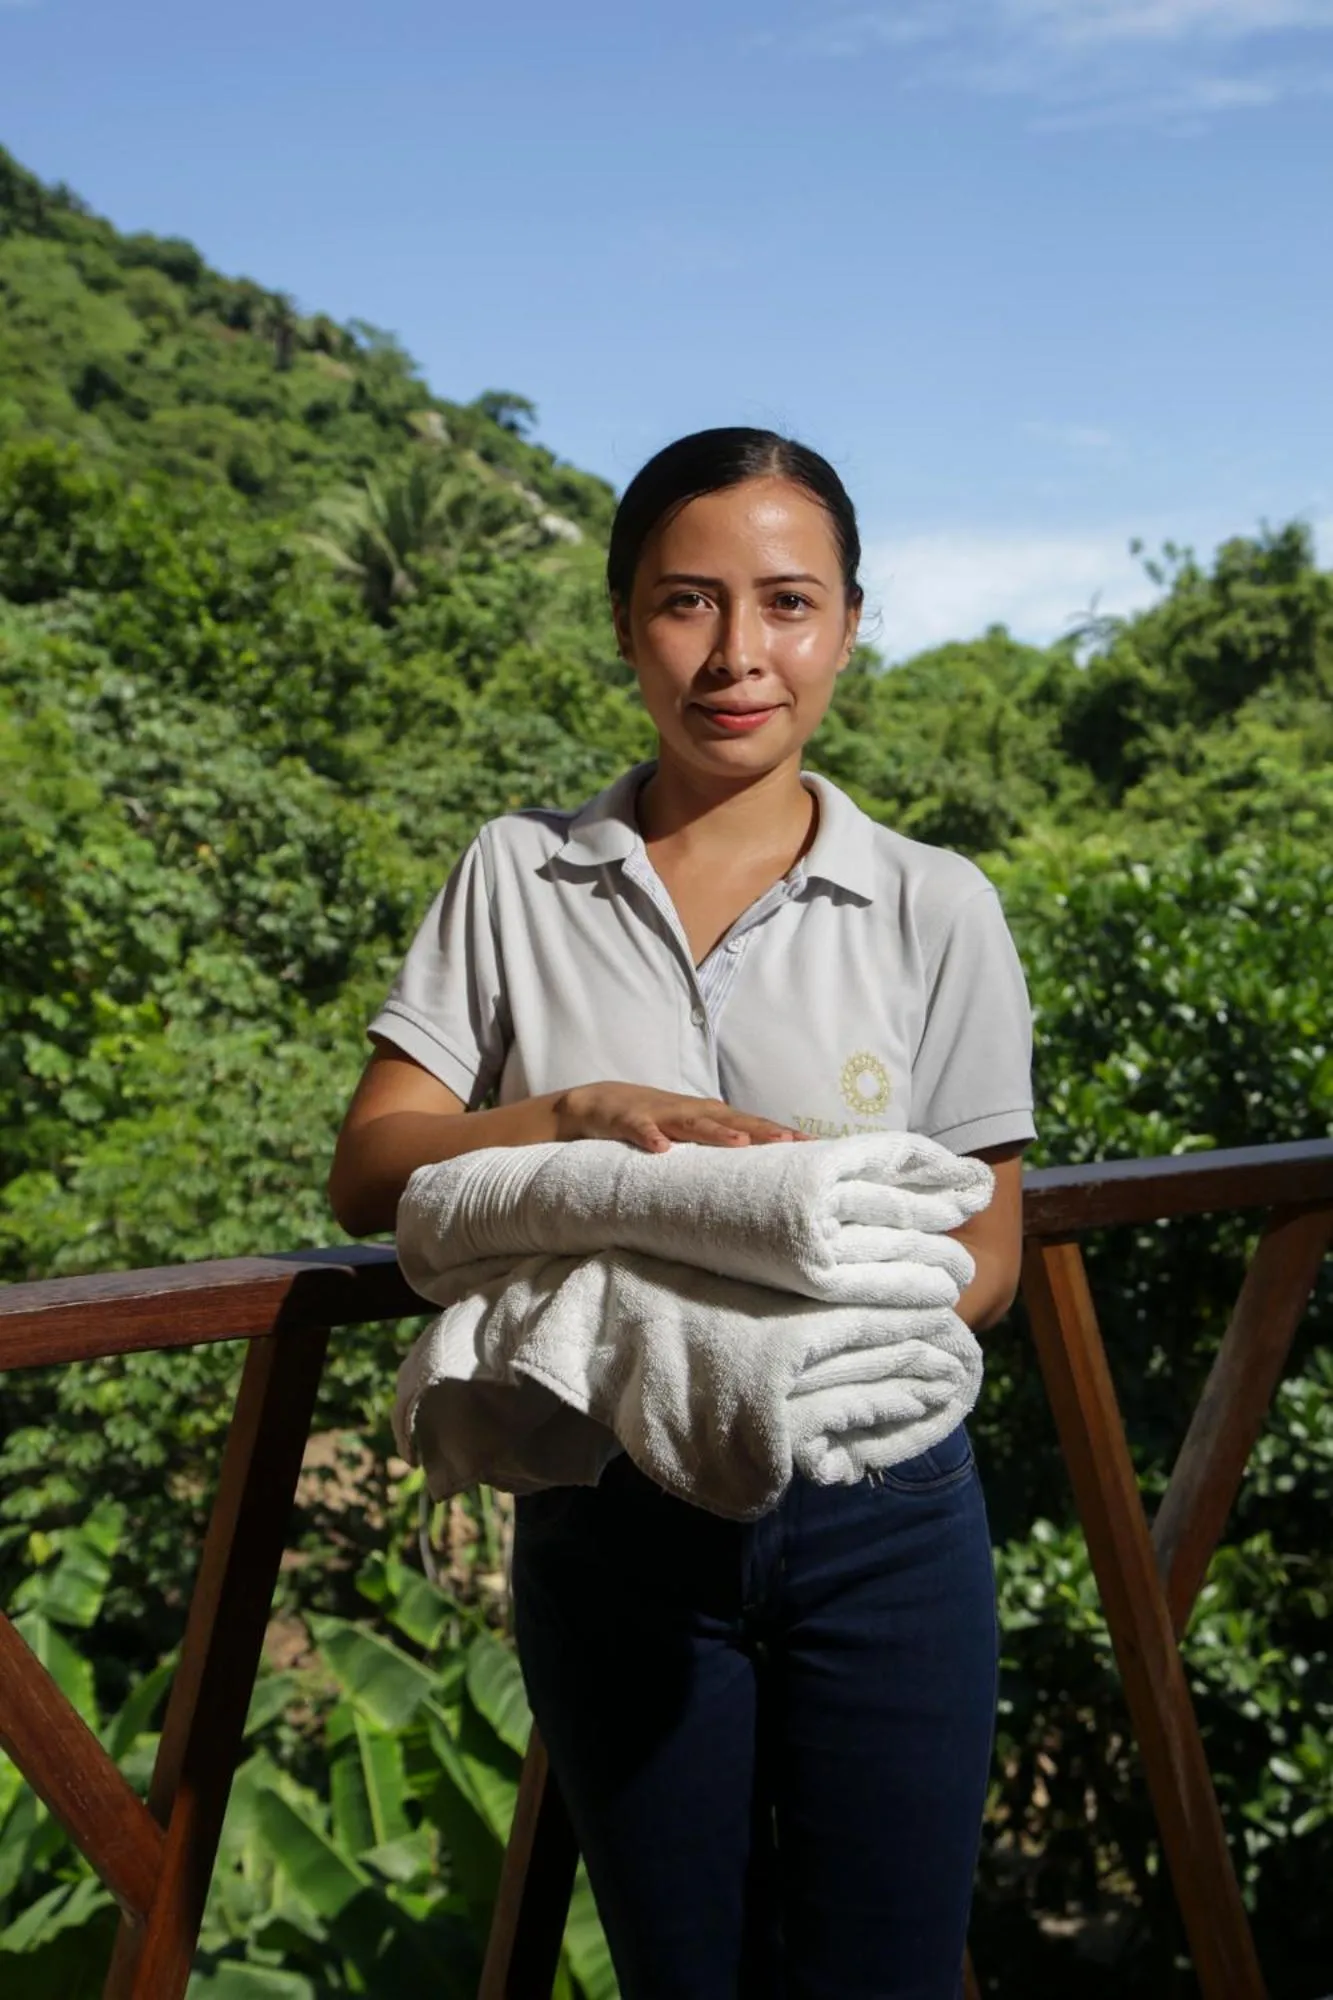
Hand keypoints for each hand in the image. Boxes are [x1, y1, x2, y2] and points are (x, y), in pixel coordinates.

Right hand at [553, 1082, 808, 1152]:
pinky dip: (651, 1137)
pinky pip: (641, 1130)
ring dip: (716, 1133)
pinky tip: (661, 1148)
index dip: (779, 1133)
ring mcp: (660, 1115)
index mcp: (708, 1116)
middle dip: (760, 1131)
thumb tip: (759, 1165)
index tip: (812, 1146)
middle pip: (730, 1121)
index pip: (750, 1124)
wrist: (601, 1101)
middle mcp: (691, 1111)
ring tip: (740, 1144)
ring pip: (692, 1124)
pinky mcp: (629, 1120)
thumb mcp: (692, 1131)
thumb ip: (721, 1142)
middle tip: (789, 1142)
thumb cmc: (656, 1119)